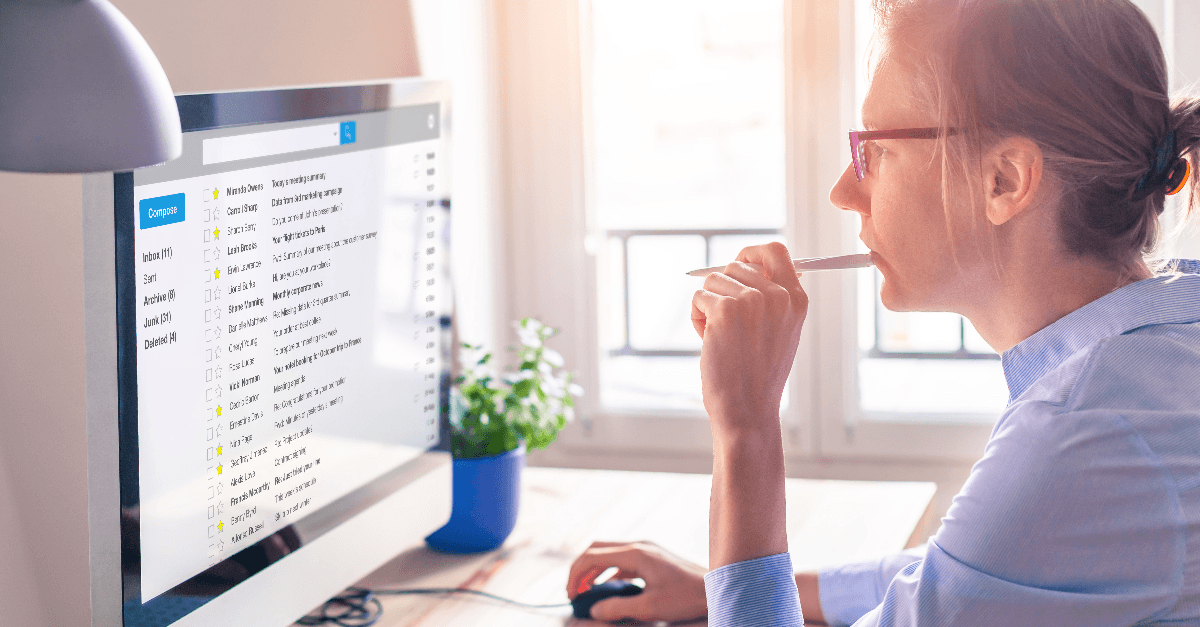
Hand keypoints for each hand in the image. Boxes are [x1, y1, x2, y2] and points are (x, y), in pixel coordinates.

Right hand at [566, 541, 707, 622]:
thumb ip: (618, 608)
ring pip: (609, 553)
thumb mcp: (649, 608)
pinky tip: (608, 589)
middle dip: (580, 569)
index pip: (592, 556)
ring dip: (594, 570)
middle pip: (597, 549)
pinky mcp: (652, 557)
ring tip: (585, 592)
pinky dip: (609, 572)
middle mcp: (639, 545)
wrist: (715, 589)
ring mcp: (646, 549)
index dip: (575, 574)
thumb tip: (594, 610)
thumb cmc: (686, 597)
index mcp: (635, 554)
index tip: (570, 594)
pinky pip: (622, 560)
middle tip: (573, 592)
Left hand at [690, 242, 807, 437]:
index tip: (738, 263)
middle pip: (735, 265)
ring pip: (713, 281)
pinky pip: (698, 297)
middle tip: (727, 325)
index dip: (751, 253)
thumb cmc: (758, 375)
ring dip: (708, 306)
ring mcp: (752, 301)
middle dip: (723, 291)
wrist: (748, 410)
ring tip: (721, 337)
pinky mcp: (725, 310)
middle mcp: (778, 296)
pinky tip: (709, 342)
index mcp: (796, 299)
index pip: (775, 251)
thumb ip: (773, 297)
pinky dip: (697, 319)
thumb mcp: (781, 332)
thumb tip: (751, 263)